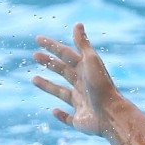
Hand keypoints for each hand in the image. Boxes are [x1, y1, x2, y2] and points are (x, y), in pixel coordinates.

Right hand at [32, 22, 118, 136]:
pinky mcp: (79, 120)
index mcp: (86, 71)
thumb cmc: (101, 85)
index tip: (38, 39)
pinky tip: (53, 111)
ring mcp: (81, 103)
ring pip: (61, 92)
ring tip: (33, 79)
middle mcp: (83, 85)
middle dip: (49, 63)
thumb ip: (82, 44)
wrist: (111, 114)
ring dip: (48, 85)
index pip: (66, 55)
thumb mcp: (91, 61)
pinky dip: (60, 115)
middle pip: (63, 71)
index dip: (52, 46)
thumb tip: (77, 23)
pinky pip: (68, 117)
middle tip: (34, 55)